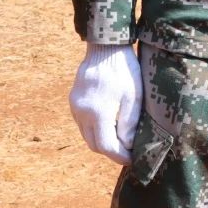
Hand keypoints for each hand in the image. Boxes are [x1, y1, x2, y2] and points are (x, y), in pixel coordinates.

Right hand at [69, 43, 142, 164]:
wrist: (105, 47)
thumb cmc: (124, 69)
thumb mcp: (133, 96)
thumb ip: (129, 123)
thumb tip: (127, 146)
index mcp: (97, 113)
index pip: (106, 146)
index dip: (120, 156)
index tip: (133, 159)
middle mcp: (81, 113)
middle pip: (94, 144)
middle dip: (111, 151)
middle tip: (128, 152)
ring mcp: (75, 107)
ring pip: (87, 135)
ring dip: (102, 141)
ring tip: (121, 140)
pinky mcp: (74, 101)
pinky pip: (83, 124)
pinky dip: (95, 129)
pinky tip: (109, 125)